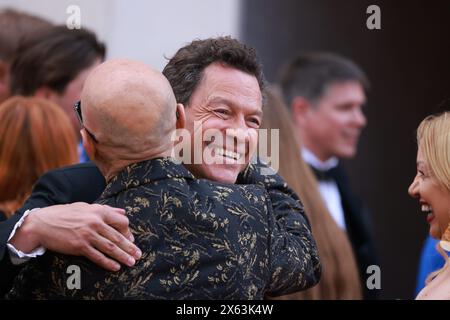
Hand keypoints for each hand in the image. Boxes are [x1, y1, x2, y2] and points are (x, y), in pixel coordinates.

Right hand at [9, 202, 141, 270]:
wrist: (41, 224)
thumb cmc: (64, 214)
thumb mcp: (85, 206)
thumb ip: (106, 209)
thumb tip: (123, 212)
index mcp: (98, 211)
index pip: (121, 221)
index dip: (128, 231)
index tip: (131, 239)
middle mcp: (95, 222)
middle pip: (118, 236)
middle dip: (130, 247)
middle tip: (138, 254)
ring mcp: (88, 235)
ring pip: (110, 247)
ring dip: (123, 256)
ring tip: (132, 262)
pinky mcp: (79, 246)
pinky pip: (97, 256)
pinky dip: (108, 262)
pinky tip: (116, 267)